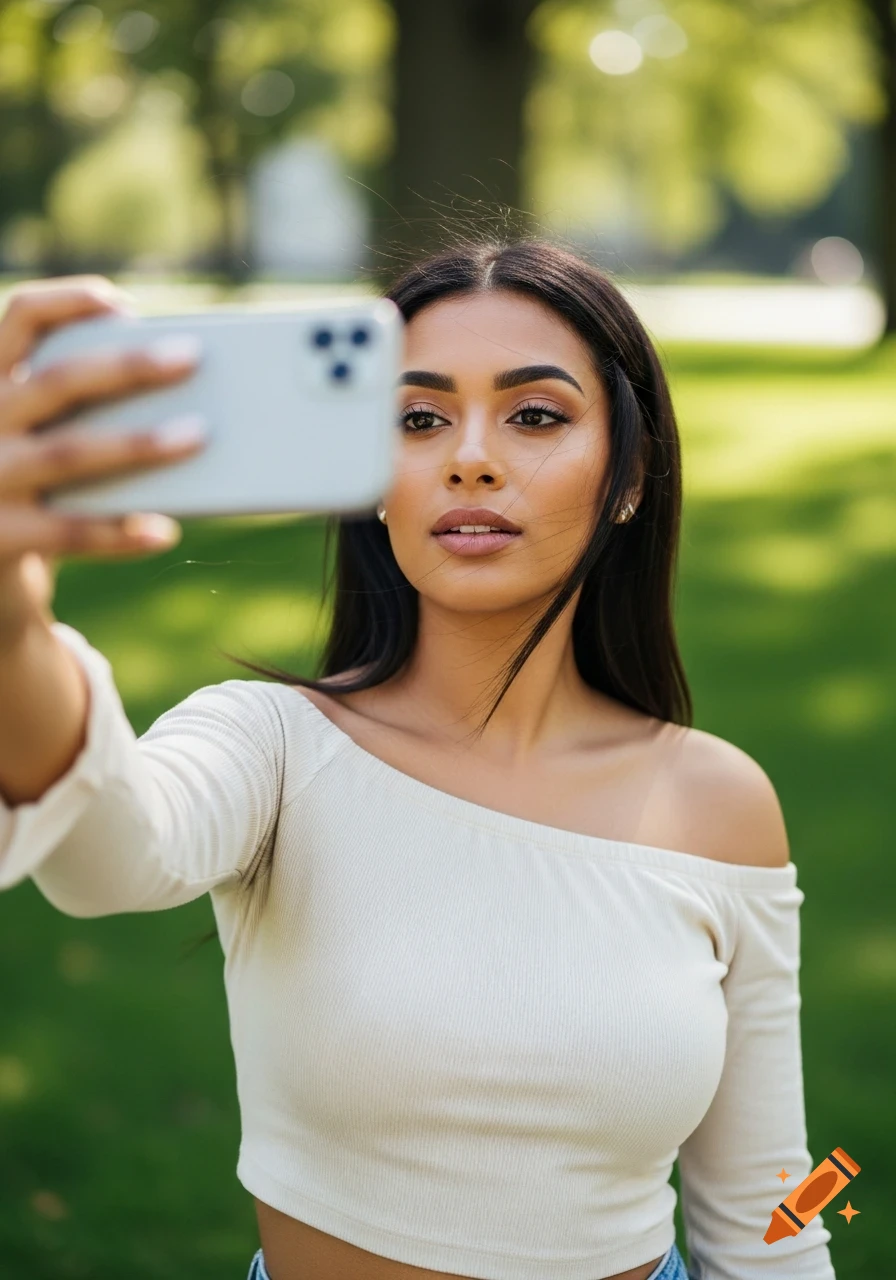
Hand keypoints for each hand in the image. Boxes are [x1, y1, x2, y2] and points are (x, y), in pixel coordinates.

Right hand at [0, 276, 206, 642]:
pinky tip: (164, 532)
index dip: (70, 303)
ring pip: (66, 452)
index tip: (124, 305)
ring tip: (198, 436)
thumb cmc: (33, 492)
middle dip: (127, 366)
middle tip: (192, 357)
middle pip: (56, 381)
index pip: (21, 320)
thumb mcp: (43, 440)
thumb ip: (85, 414)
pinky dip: (119, 532)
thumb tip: (183, 404)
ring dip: (136, 443)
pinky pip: (66, 532)